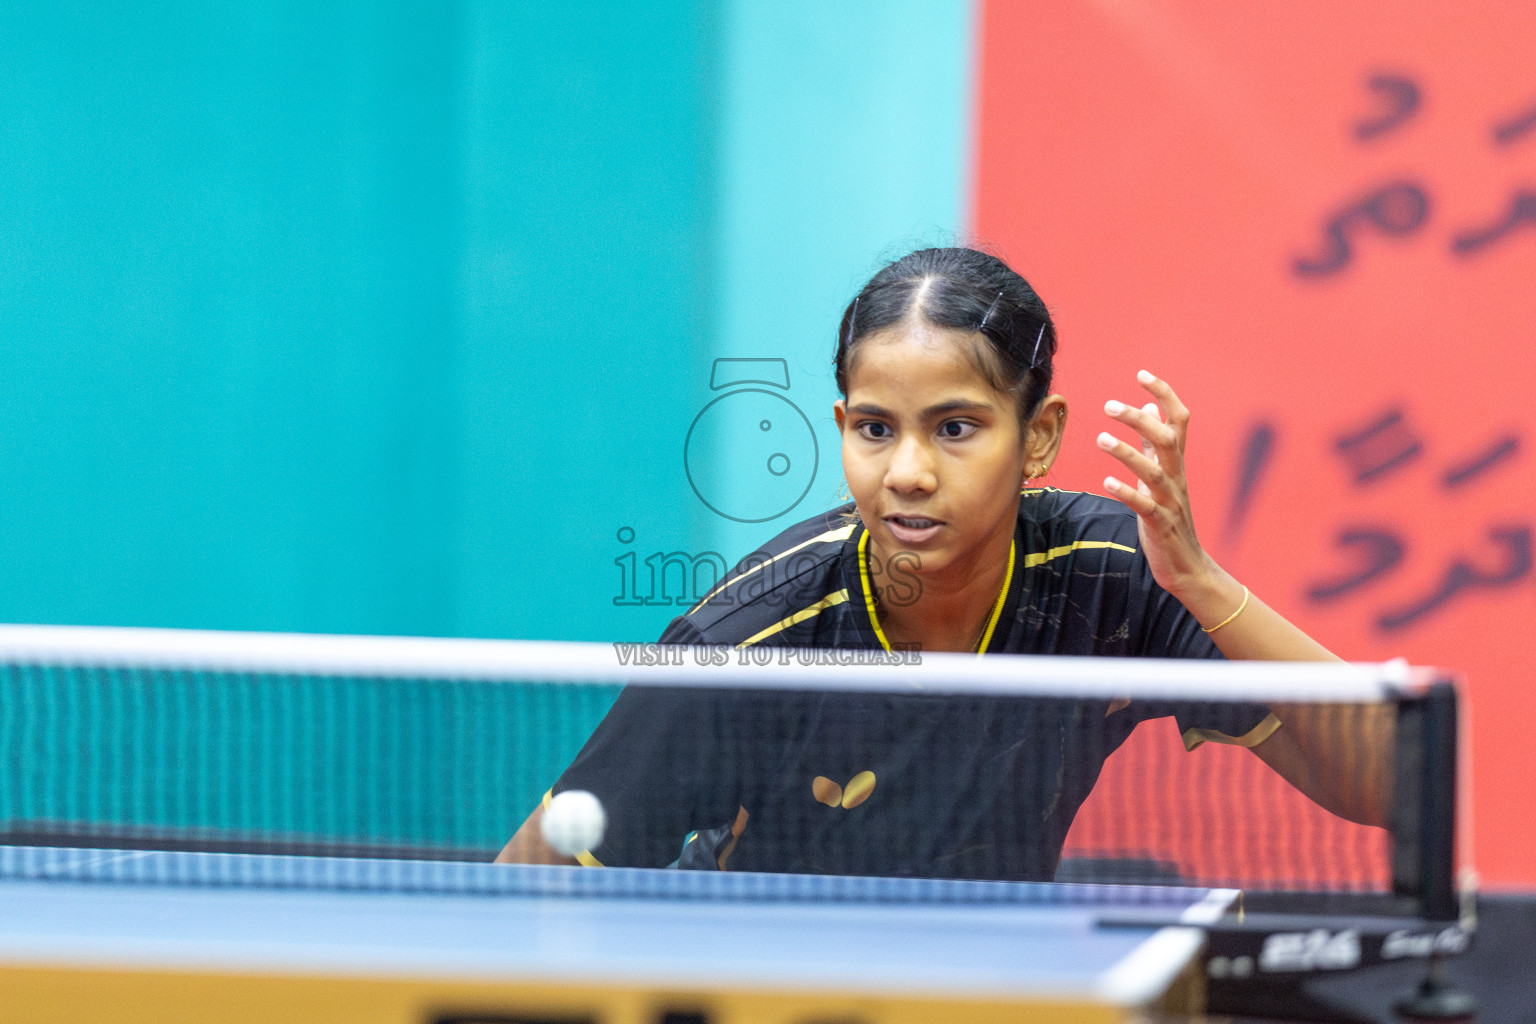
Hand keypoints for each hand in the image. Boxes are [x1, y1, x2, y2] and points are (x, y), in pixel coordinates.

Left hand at [1096, 370, 1214, 597]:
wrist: (1187, 566)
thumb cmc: (1169, 518)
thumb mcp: (1161, 476)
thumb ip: (1154, 444)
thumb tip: (1149, 407)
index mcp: (1176, 464)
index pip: (1178, 420)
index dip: (1164, 394)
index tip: (1142, 373)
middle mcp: (1176, 477)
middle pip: (1167, 439)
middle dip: (1140, 419)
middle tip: (1109, 405)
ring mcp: (1170, 501)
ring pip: (1154, 470)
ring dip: (1127, 453)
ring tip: (1100, 439)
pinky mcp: (1160, 524)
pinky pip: (1145, 505)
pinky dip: (1127, 492)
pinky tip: (1107, 482)